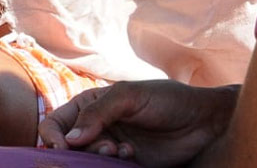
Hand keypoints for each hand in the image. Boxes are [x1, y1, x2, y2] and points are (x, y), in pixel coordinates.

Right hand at [39, 81, 238, 165]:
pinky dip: (113, 166)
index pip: (56, 122)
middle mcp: (96, 127)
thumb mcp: (128, 96)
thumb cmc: (166, 99)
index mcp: (89, 105)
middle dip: (80, 151)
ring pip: (87, 161)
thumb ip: (97, 114)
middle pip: (68, 147)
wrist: (204, 121)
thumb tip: (70, 140)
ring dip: (99, 159)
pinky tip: (131, 157)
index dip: (52, 135)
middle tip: (107, 148)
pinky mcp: (128, 164)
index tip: (63, 147)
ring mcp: (112, 147)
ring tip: (122, 151)